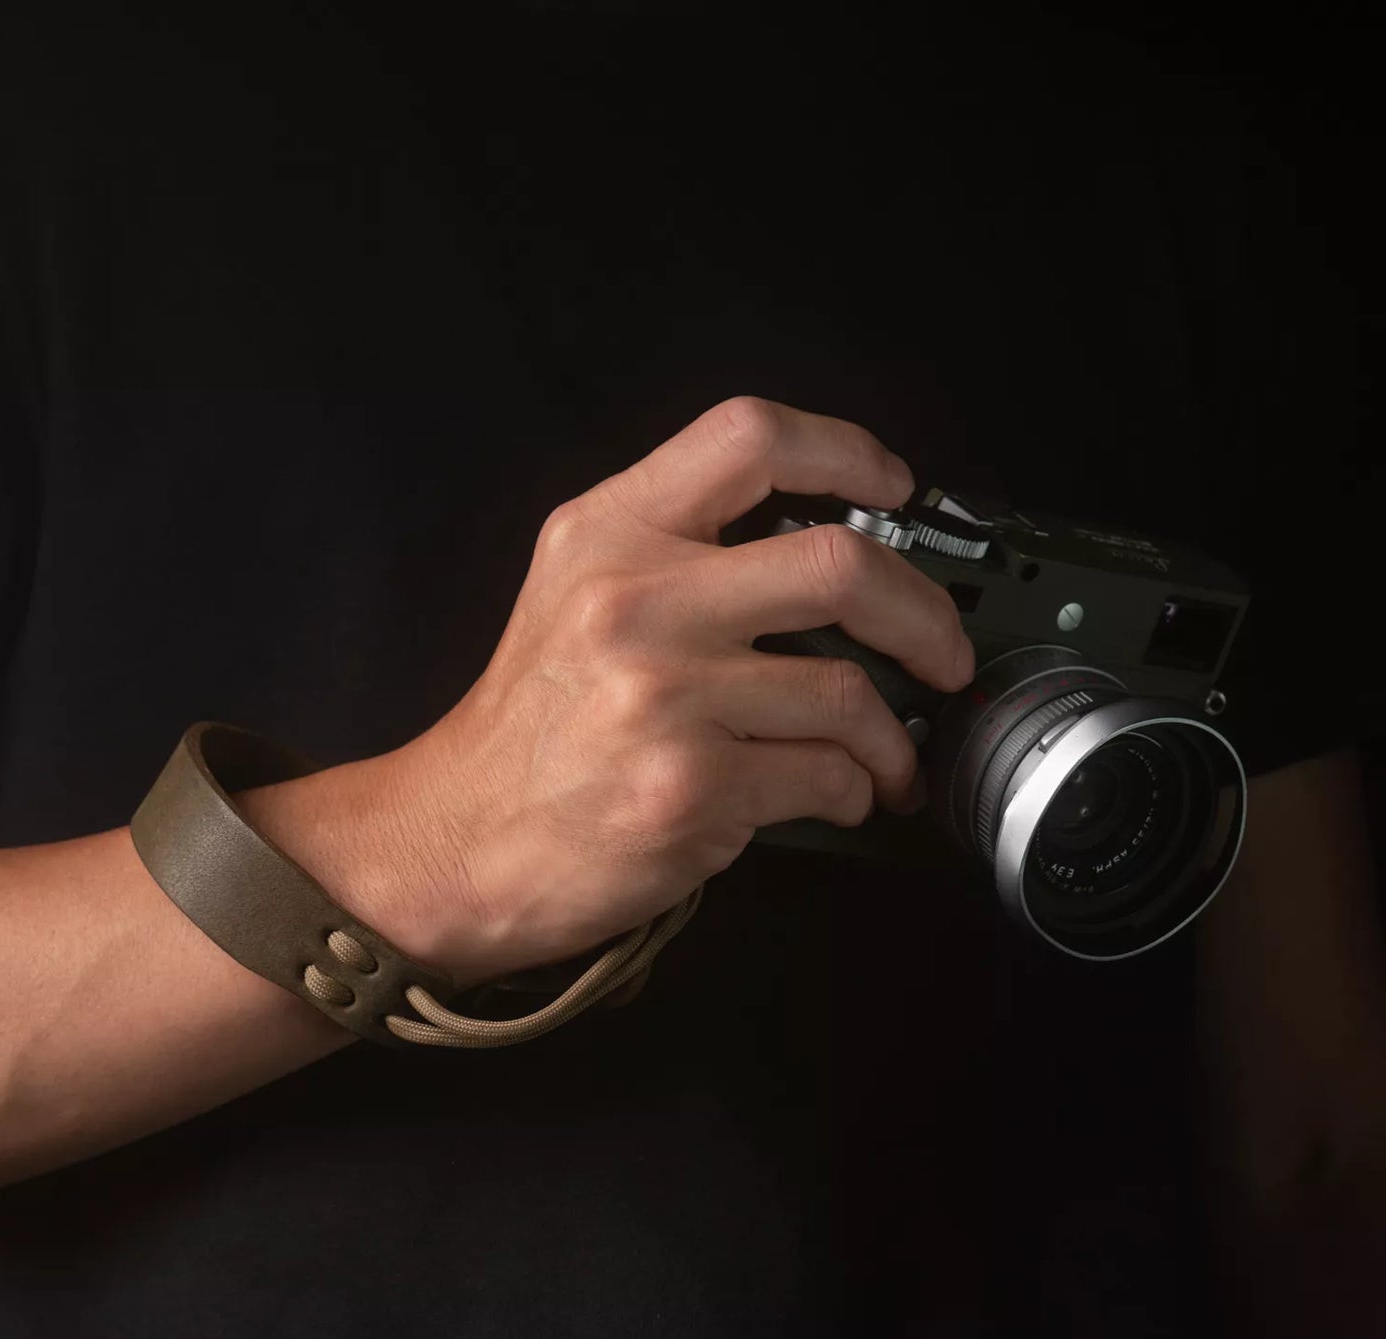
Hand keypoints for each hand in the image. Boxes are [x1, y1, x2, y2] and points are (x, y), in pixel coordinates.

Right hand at [378, 395, 978, 986]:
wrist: (453, 843)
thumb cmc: (523, 736)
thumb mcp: (570, 599)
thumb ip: (672, 556)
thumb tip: (824, 557)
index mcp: (606, 535)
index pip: (750, 438)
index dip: (847, 453)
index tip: (892, 491)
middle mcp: (635, 600)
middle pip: (840, 564)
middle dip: (924, 614)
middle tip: (942, 650)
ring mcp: (664, 695)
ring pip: (848, 691)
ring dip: (891, 737)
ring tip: (885, 758)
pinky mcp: (690, 786)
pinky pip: (825, 775)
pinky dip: (852, 791)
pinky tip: (834, 798)